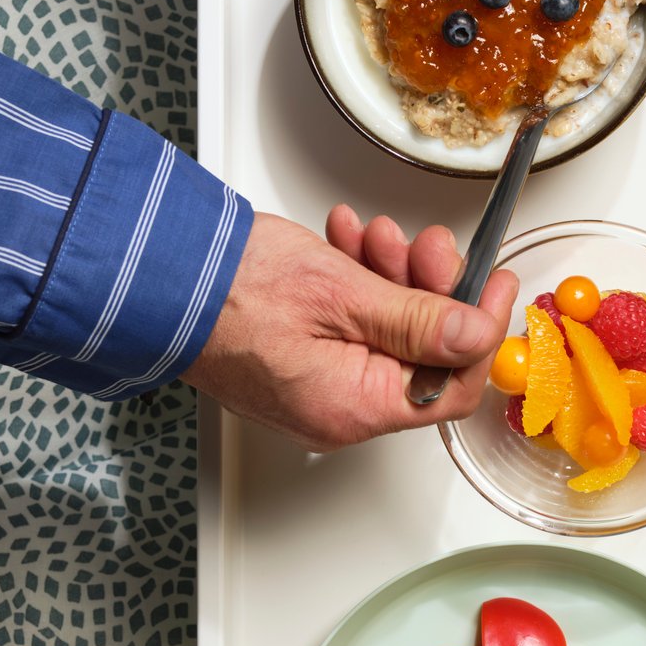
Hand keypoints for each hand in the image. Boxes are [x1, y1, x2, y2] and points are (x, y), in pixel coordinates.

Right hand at [184, 208, 516, 449]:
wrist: (152, 275)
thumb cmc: (227, 291)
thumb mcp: (344, 295)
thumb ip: (419, 321)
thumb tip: (477, 336)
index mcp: (355, 407)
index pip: (453, 387)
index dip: (480, 330)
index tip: (493, 281)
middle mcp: (338, 409)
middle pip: (421, 355)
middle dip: (430, 289)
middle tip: (423, 244)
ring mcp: (317, 386)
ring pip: (387, 331)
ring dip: (391, 276)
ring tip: (372, 236)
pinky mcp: (297, 360)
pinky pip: (349, 325)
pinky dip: (357, 281)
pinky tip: (346, 242)